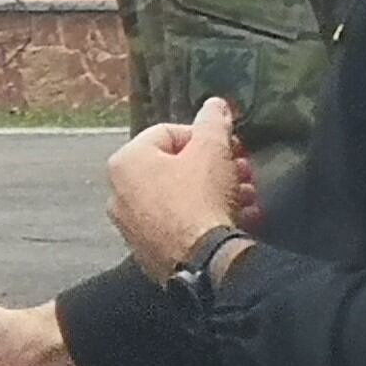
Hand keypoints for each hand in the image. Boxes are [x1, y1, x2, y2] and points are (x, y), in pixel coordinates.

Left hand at [108, 96, 246, 278]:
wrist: (200, 260)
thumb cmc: (200, 197)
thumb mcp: (212, 149)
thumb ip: (213, 122)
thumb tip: (215, 105)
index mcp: (125, 162)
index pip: (168, 133)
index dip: (205, 136)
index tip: (230, 146)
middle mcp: (118, 193)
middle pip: (175, 167)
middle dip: (216, 166)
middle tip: (243, 169)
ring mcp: (131, 225)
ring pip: (181, 197)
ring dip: (218, 191)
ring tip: (247, 195)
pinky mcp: (148, 250)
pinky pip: (180, 224)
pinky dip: (206, 217)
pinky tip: (238, 218)